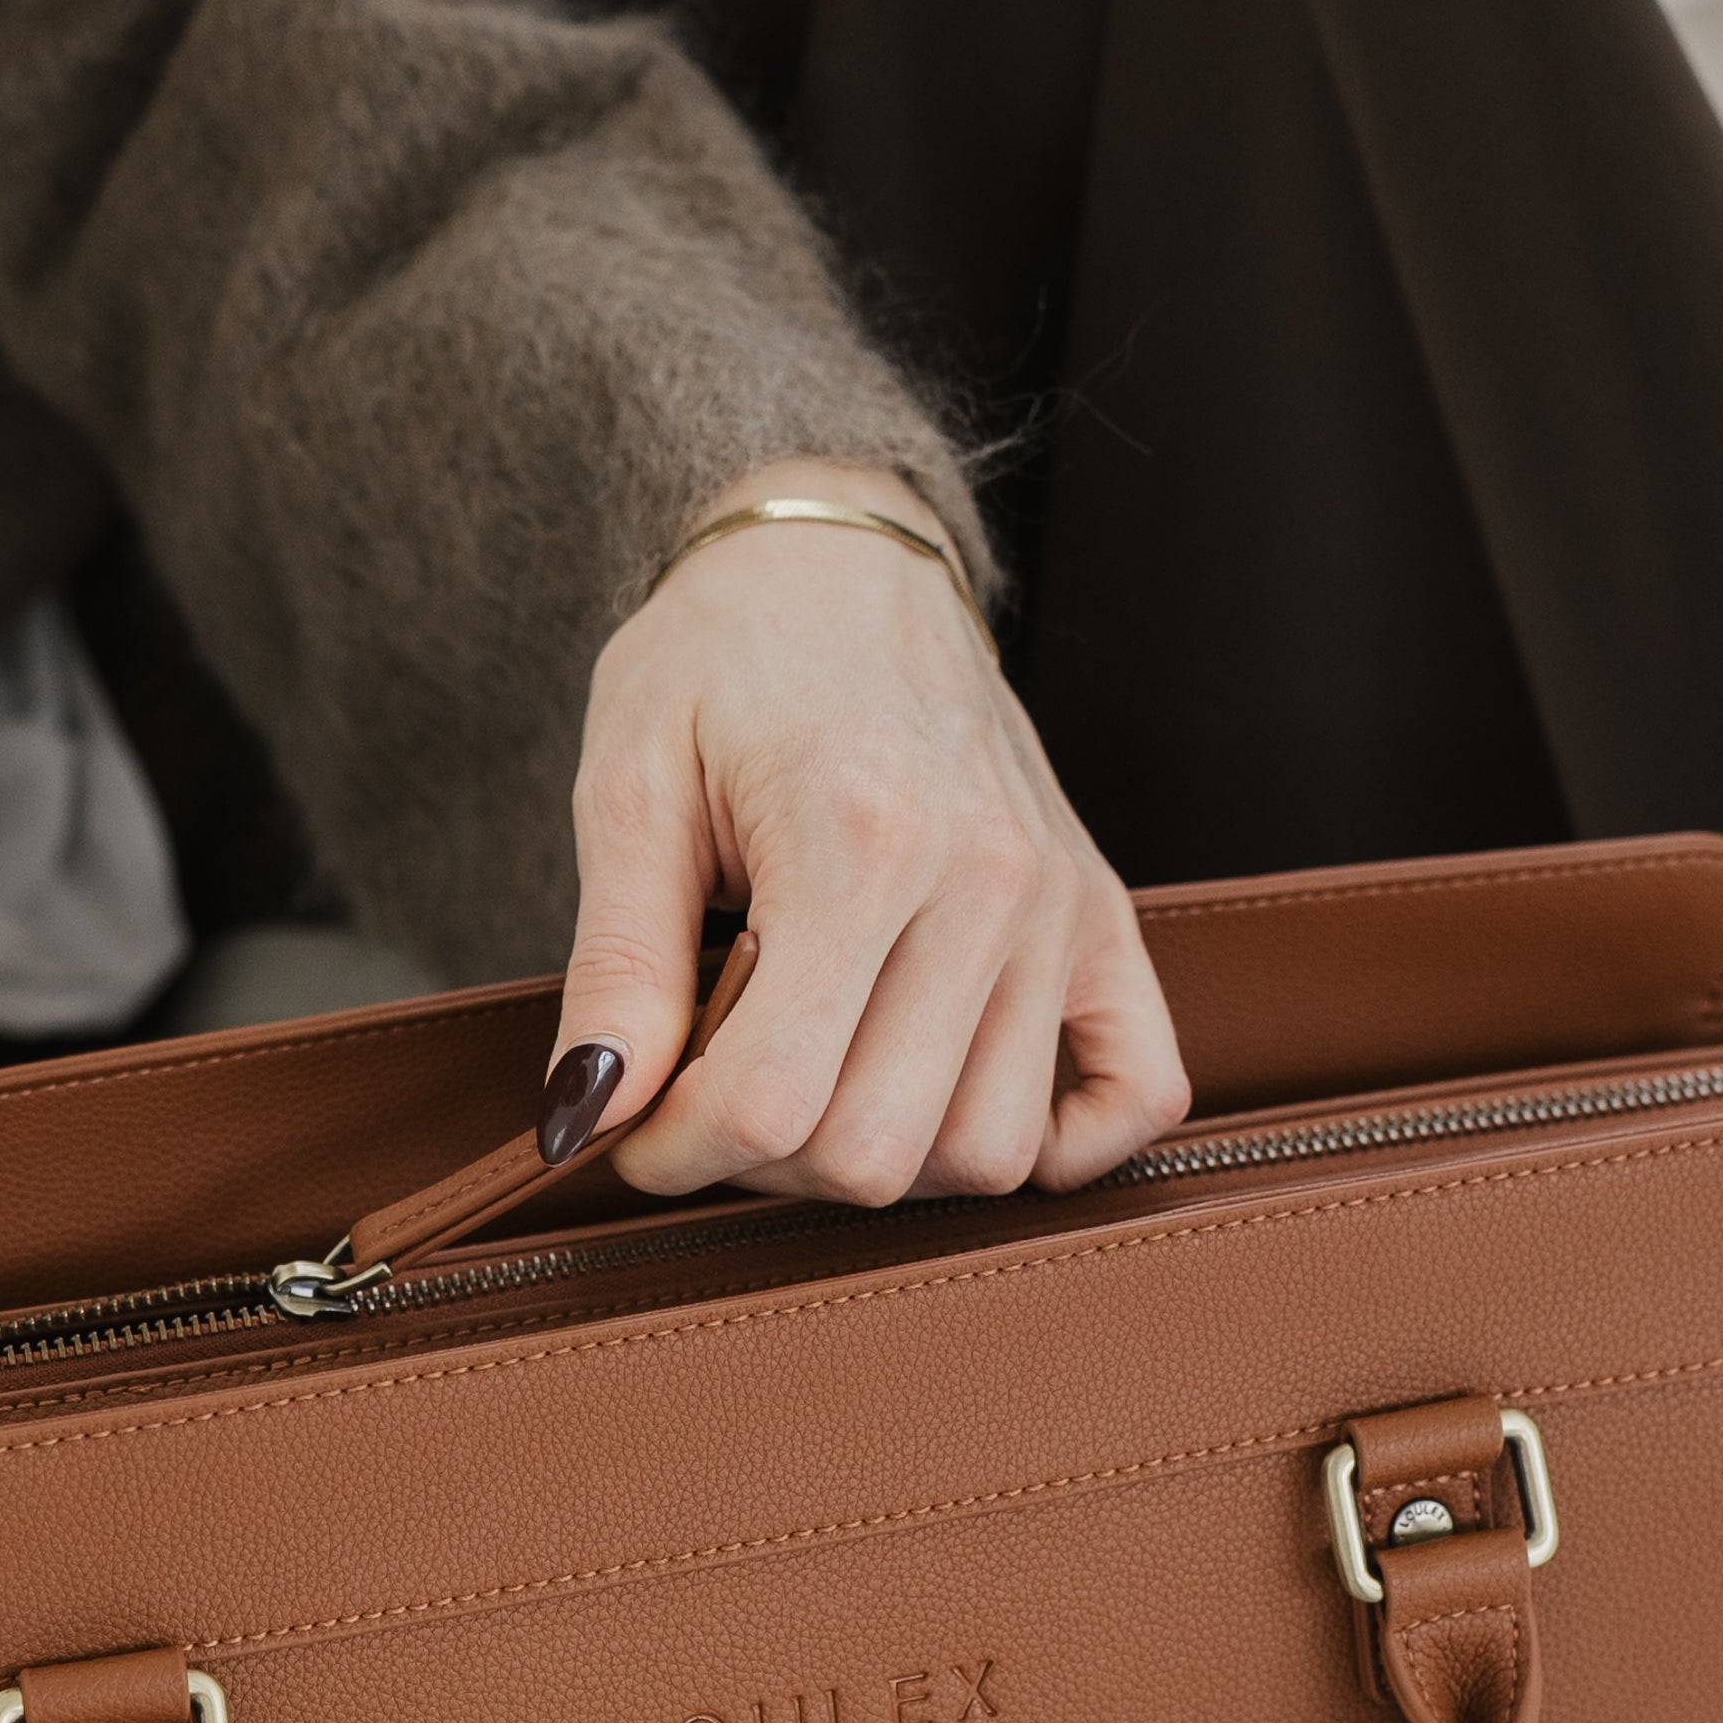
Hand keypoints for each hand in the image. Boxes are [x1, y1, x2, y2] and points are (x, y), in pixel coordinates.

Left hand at [549, 458, 1191, 1202]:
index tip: (632, 1126)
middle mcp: (984, 880)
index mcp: (857, 840)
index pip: (773, 1100)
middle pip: (880, 1149)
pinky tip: (953, 1097)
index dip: (677, 1150)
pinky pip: (1137, 1092)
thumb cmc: (724, 658)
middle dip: (764, 1162)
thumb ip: (616, 966)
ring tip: (813, 1078)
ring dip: (885, 1159)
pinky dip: (1059, 1141)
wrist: (846, 561)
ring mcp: (1058, 904)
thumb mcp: (629, 787)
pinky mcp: (1102, 914)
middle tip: (710, 1092)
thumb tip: (585, 1117)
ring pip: (989, 1149)